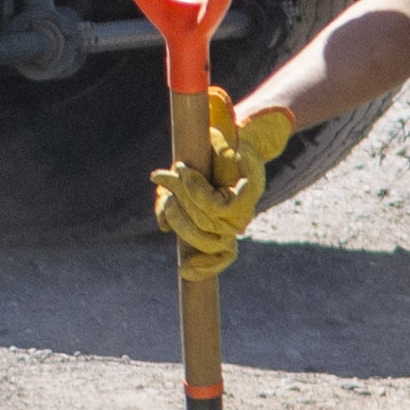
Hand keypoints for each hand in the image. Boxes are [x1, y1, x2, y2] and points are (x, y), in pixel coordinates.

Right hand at [152, 104, 295, 267]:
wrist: (233, 136)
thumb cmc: (207, 164)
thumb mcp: (183, 188)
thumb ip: (170, 205)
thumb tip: (162, 224)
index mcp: (221, 228)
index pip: (217, 259)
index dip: (204, 269)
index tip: (186, 272)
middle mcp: (234, 224)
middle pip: (202, 237)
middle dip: (177, 213)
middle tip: (165, 190)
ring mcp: (243, 210)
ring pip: (205, 219)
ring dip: (185, 196)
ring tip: (175, 174)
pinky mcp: (247, 192)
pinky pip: (214, 203)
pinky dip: (195, 188)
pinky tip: (185, 172)